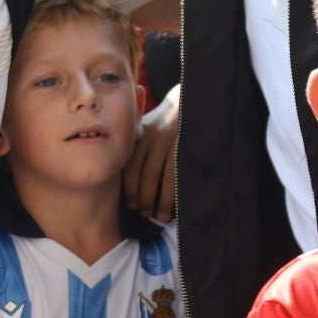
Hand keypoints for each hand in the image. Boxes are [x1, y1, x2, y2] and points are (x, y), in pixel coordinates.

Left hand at [125, 83, 178, 220]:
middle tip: (145, 214)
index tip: (131, 205)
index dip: (130, 189)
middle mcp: (155, 139)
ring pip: (164, 179)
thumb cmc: (166, 120)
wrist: (189, 101)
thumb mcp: (147, 127)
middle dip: (144, 198)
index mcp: (141, 136)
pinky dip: (177, 194)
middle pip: (146, 176)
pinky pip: (180, 176)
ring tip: (160, 216)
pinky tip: (176, 206)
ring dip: (161, 201)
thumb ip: (137, 148)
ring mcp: (173, 143)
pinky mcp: (187, 147)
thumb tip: (128, 181)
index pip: (131, 168)